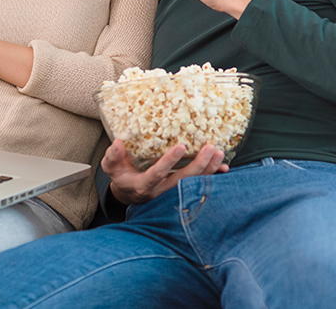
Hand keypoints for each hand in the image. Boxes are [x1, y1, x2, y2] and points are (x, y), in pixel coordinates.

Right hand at [101, 139, 228, 206]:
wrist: (130, 192)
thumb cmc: (122, 175)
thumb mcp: (112, 166)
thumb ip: (112, 156)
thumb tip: (118, 143)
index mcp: (143, 185)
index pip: (158, 174)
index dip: (169, 162)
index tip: (181, 147)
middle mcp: (160, 191)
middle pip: (182, 180)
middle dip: (198, 165)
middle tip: (210, 148)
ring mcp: (172, 193)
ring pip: (193, 184)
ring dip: (208, 170)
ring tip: (219, 153)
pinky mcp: (181, 191)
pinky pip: (199, 186)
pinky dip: (212, 177)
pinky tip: (223, 168)